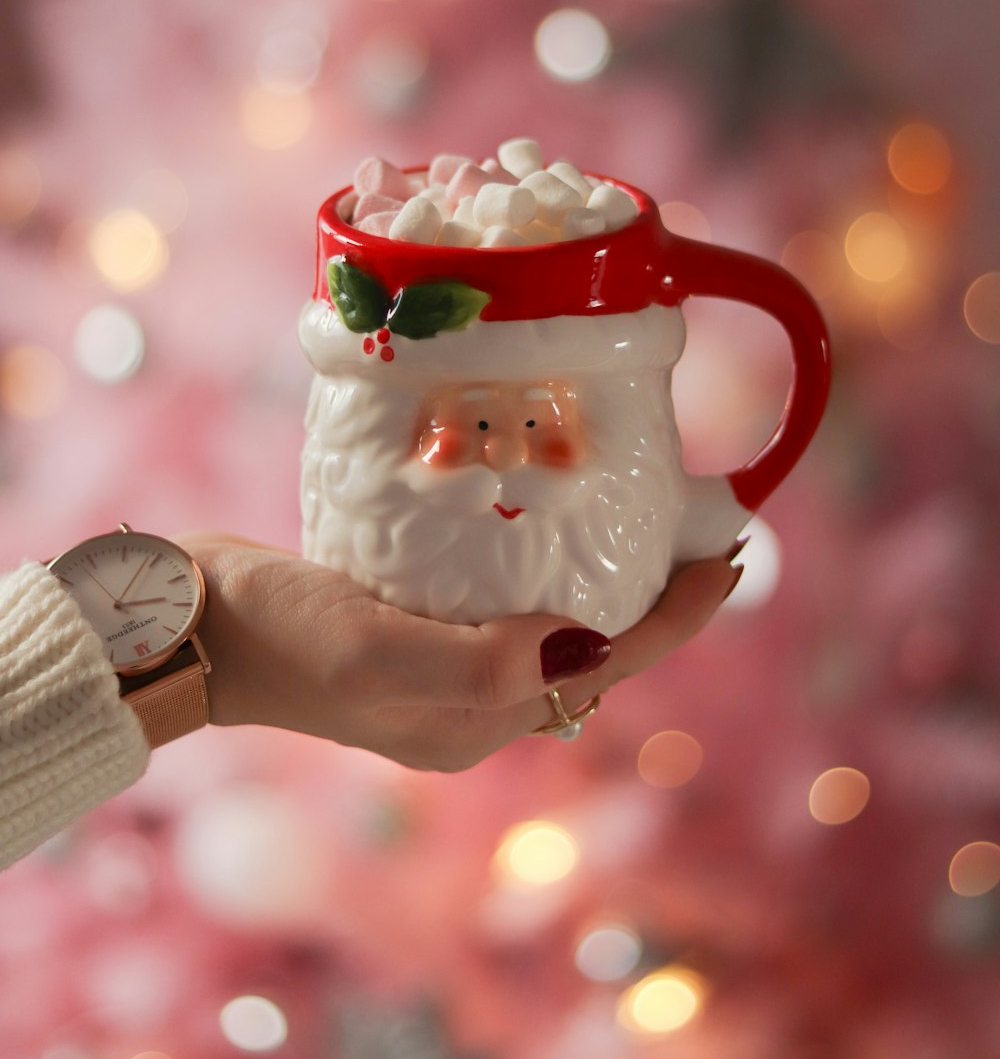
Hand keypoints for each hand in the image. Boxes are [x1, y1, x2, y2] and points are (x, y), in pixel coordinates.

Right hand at [174, 532, 742, 772]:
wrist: (189, 623)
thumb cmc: (275, 632)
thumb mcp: (375, 650)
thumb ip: (481, 664)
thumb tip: (586, 647)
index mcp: (471, 721)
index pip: (605, 667)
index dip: (676, 619)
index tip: (730, 559)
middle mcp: (468, 704)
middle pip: (592, 651)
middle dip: (657, 600)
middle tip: (704, 530)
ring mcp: (441, 666)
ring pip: (554, 624)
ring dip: (606, 580)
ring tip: (648, 518)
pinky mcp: (414, 626)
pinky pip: (506, 601)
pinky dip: (545, 565)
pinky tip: (554, 519)